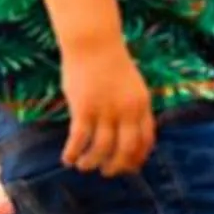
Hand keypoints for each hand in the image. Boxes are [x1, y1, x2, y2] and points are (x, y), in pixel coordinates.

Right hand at [60, 41, 153, 176]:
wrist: (94, 42)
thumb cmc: (110, 62)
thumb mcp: (133, 86)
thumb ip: (133, 108)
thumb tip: (129, 134)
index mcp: (142, 105)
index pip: (146, 140)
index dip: (138, 158)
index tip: (129, 168)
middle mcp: (127, 111)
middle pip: (126, 150)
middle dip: (116, 167)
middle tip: (106, 172)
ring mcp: (105, 110)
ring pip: (101, 149)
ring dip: (92, 163)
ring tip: (83, 166)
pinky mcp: (83, 108)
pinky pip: (79, 140)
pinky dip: (73, 153)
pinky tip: (67, 159)